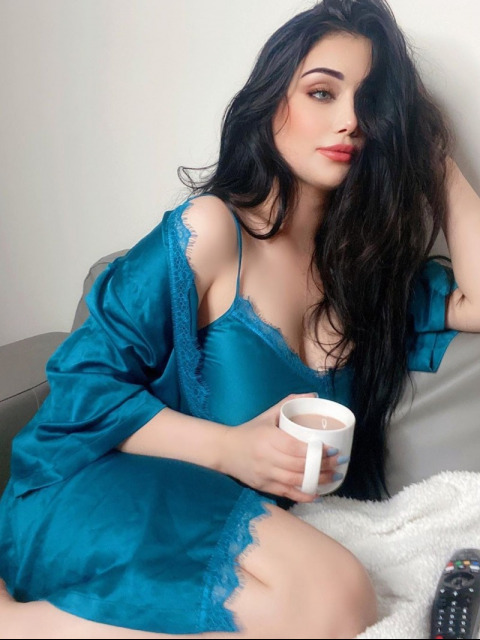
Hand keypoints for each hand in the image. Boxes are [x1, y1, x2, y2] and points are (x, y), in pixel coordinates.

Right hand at [220, 393, 340, 502]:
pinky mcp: (264, 486)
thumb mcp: (267, 414)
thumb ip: (289, 403)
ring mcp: (265, 474)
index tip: (333, 450)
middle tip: (340, 463)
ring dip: (317, 481)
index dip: (316, 451)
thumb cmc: (250, 431)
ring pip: (295, 481)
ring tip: (335, 477)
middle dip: (322, 466)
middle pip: (299, 466)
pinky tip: (317, 494)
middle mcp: (266, 458)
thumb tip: (313, 395)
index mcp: (268, 438)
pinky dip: (303, 495)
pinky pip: (287, 493)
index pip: (295, 448)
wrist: (224, 450)